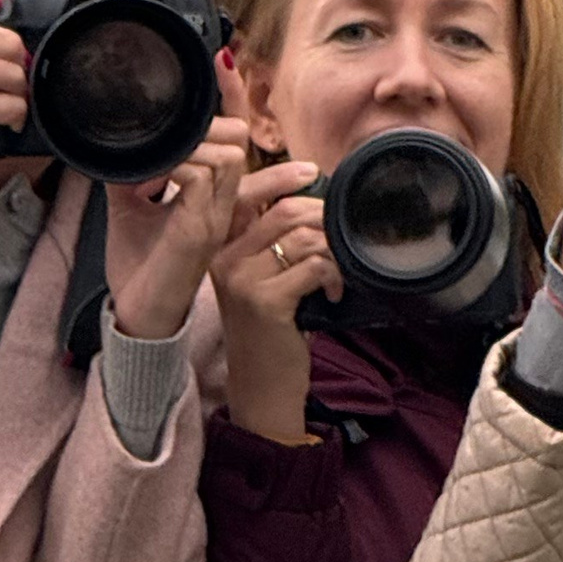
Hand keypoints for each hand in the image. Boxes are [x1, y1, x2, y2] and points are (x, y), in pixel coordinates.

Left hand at [103, 64, 251, 341]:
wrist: (139, 315)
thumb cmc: (141, 267)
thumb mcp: (130, 208)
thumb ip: (130, 174)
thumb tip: (114, 144)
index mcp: (210, 194)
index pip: (232, 138)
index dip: (232, 99)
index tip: (222, 61)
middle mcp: (220, 203)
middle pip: (239, 138)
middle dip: (219, 109)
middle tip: (192, 95)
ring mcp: (215, 217)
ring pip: (229, 154)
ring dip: (194, 139)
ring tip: (164, 141)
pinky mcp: (201, 231)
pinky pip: (204, 179)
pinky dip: (180, 163)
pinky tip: (159, 166)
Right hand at [210, 160, 333, 442]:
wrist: (261, 388)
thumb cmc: (269, 332)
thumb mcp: (260, 281)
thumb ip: (272, 242)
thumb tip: (313, 202)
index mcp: (220, 248)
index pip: (246, 194)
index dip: (281, 177)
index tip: (313, 173)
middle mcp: (223, 258)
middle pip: (283, 210)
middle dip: (324, 218)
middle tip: (342, 237)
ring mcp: (241, 279)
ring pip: (303, 237)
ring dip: (334, 253)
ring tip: (338, 275)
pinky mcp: (265, 301)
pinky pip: (314, 266)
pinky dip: (334, 277)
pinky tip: (333, 294)